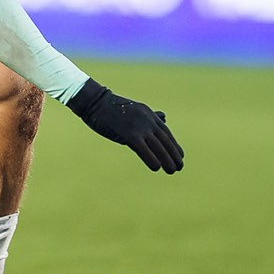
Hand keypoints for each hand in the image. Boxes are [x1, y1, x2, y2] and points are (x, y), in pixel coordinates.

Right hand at [67, 79, 183, 173]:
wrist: (94, 102)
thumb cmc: (110, 108)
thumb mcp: (133, 111)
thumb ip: (149, 117)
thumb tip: (164, 118)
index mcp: (148, 114)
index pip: (166, 132)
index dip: (174, 145)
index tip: (180, 156)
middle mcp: (147, 119)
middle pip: (165, 140)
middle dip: (173, 154)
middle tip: (179, 167)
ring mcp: (139, 126)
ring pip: (158, 146)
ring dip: (167, 160)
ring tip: (172, 170)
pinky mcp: (129, 133)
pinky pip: (144, 149)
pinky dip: (152, 159)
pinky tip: (157, 168)